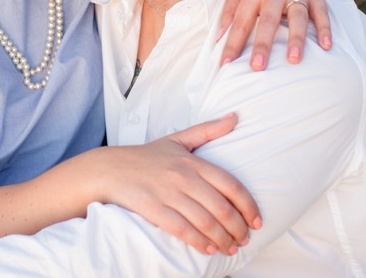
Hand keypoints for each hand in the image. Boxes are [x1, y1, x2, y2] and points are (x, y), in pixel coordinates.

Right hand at [96, 113, 259, 254]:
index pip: (230, 185)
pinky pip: (181, 230)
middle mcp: (183, 176)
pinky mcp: (152, 209)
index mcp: (192, 160)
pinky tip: (207, 249)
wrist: (109, 168)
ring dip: (222, 239)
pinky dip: (198, 242)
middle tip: (244, 239)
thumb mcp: (178, 139)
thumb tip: (235, 117)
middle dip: (238, 228)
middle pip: (221, 207)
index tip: (256, 220)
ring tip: (230, 247)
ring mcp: (167, 193)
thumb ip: (208, 130)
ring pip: (204, 222)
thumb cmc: (146, 156)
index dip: (248, 205)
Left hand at [219, 0, 332, 69]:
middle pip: (268, 20)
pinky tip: (326, 46)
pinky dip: (324, 28)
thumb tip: (218, 38)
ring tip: (293, 60)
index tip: (225, 64)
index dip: (233, 43)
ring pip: (297, 16)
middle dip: (263, 45)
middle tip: (257, 67)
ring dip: (296, 39)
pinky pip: (321, 11)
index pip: (241, 20)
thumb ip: (230, 10)